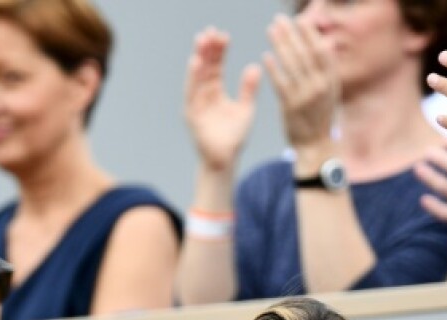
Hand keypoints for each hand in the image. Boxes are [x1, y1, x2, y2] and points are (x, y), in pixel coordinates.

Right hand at [184, 27, 260, 171]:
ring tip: (202, 40)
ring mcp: (196, 103)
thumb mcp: (245, 109)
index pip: (217, 66)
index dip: (220, 51)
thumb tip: (254, 66)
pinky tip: (196, 63)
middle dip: (207, 49)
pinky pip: (191, 92)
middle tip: (212, 31)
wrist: (225, 160)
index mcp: (215, 92)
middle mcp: (203, 94)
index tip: (224, 35)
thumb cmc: (234, 137)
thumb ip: (248, 88)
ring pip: (196, 76)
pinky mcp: (192, 113)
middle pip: (204, 67)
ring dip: (198, 58)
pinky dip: (193, 78)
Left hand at [263, 15, 338, 154]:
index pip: (321, 51)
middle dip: (291, 34)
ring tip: (271, 30)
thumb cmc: (320, 115)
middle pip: (304, 54)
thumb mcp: (329, 91)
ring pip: (291, 65)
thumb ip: (325, 69)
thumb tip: (323, 42)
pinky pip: (280, 83)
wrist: (316, 145)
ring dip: (280, 45)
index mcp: (331, 81)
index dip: (310, 34)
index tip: (301, 19)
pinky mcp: (290, 106)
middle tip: (279, 20)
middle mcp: (320, 87)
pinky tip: (266, 56)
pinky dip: (273, 68)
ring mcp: (305, 96)